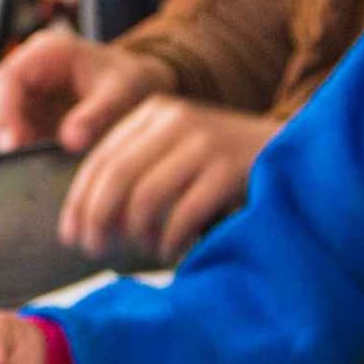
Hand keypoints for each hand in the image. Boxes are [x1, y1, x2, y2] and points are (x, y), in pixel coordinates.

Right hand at [0, 29, 172, 153]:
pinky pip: (24, 137)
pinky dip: (31, 154)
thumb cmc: (133, 81)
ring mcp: (33, 96)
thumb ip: (97, 115)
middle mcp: (32, 71)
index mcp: (48, 52)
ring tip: (38, 171)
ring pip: (9, 124)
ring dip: (20, 148)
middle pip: (1, 103)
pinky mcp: (38, 118)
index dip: (3, 111)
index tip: (14, 143)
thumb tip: (70, 140)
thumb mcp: (121, 94)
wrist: (145, 87)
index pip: (7, 79)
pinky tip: (46, 170)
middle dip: (9, 134)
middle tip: (22, 165)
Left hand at [62, 99, 277, 256]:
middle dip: (97, 219)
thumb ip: (139, 169)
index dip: (79, 201)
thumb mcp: (177, 152)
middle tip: (93, 250)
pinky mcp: (228, 168)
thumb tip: (89, 219)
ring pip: (145, 196)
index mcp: (154, 112)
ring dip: (135, 233)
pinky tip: (170, 251)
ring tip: (140, 250)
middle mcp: (175, 120)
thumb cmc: (225, 165)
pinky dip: (169, 239)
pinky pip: (182, 213)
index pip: (100, 158)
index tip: (70, 234)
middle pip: (116, 176)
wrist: (293, 152)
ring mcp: (204, 141)